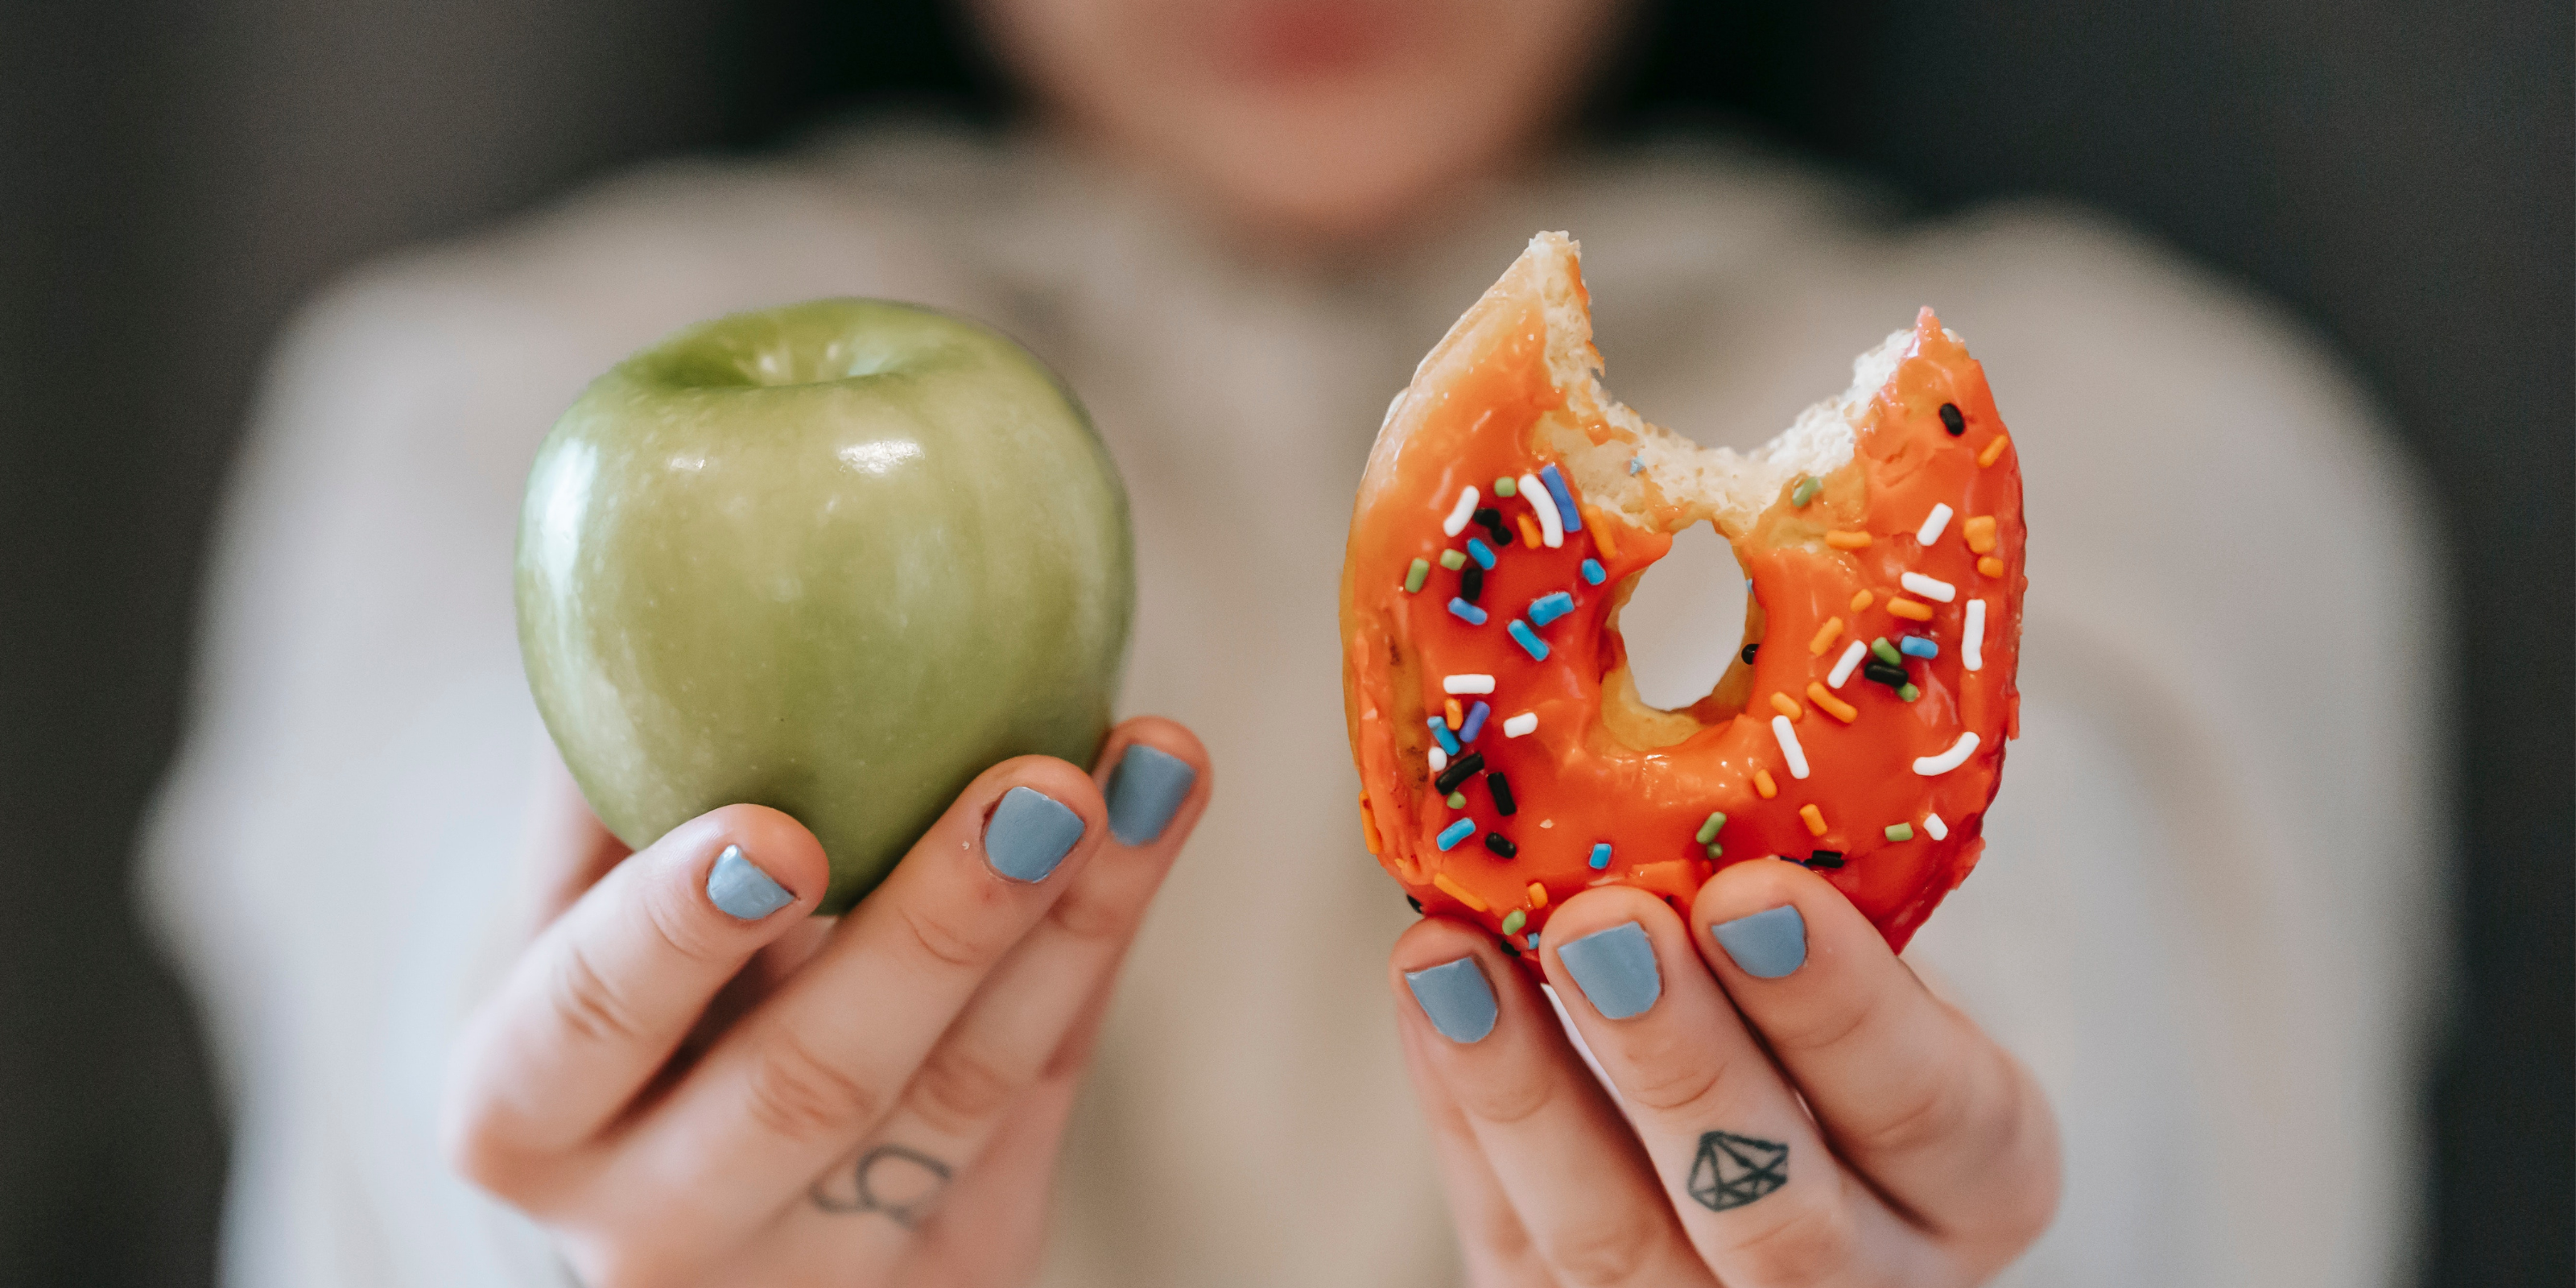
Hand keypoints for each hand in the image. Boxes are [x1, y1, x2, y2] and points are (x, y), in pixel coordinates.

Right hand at [445, 719, 1209, 1287]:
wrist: (709, 1203)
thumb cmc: (629, 1007)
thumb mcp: (572, 923)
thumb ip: (605, 786)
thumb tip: (647, 542)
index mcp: (523, 1112)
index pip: (588, 1025)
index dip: (676, 931)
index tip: (779, 826)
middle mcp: (654, 1226)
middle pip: (807, 1088)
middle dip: (935, 932)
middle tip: (1039, 787)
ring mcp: (818, 1270)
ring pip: (961, 1098)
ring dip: (1073, 920)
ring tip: (1153, 766)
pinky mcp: (956, 1270)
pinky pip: (1041, 1097)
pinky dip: (1100, 949)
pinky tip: (1154, 817)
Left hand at [1390, 861, 2059, 1286]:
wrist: (1781, 1139)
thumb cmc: (1837, 1021)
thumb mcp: (1881, 964)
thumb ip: (1824, 908)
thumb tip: (1705, 759)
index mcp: (1977, 1179)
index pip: (1930, 1113)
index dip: (1841, 1010)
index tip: (1752, 891)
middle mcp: (1869, 1281)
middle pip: (1778, 1214)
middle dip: (1679, 1062)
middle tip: (1600, 922)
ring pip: (1620, 1249)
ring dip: (1524, 1093)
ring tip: (1452, 958)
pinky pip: (1514, 1247)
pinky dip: (1462, 1117)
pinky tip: (1433, 998)